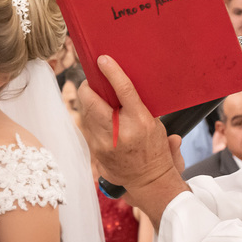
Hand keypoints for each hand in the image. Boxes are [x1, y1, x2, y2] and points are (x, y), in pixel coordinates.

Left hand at [78, 56, 186, 222]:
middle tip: (91, 80)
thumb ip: (139, 106)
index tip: (102, 60)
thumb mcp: (155, 125)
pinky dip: (90, 118)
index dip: (112, 72)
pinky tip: (96, 115)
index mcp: (140, 122)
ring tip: (94, 95)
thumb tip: (122, 85)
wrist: (148, 181)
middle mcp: (121, 132)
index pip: (124, 91)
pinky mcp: (96, 151)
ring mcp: (105, 143)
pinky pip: (87, 127)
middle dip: (88, 87)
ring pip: (86, 113)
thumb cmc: (154, 150)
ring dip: (88, 102)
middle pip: (93, 101)